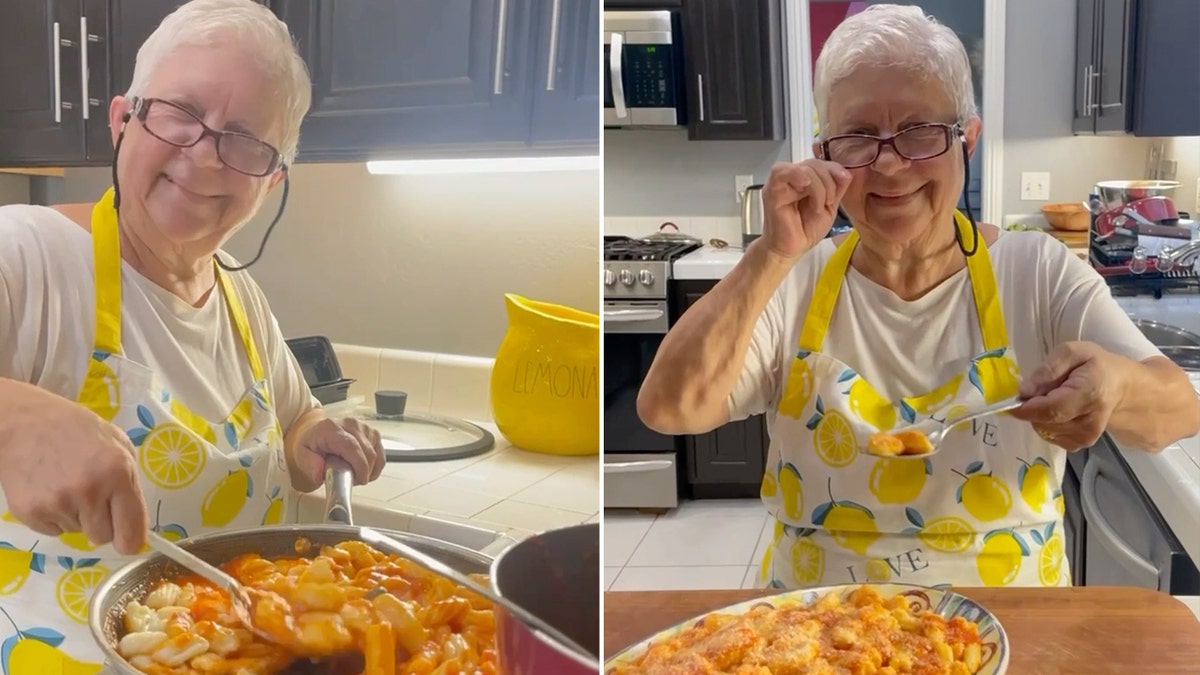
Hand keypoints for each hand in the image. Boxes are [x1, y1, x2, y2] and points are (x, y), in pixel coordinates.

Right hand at [0, 384, 147, 554]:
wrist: (24, 424)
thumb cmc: (77, 430)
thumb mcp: (118, 445)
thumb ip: (130, 483)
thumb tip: (135, 522)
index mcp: (117, 473)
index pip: (131, 532)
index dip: (131, 541)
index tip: (129, 540)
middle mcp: (88, 492)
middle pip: (103, 537)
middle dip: (102, 522)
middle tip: (93, 497)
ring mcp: (56, 504)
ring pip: (78, 533)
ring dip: (77, 516)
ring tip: (68, 485)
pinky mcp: (30, 513)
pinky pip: (53, 530)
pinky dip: (55, 516)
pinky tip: (50, 490)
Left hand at [292, 416, 384, 486]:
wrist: (317, 432)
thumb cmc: (312, 444)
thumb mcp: (302, 455)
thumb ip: (310, 464)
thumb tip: (319, 473)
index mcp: (331, 429)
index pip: (352, 447)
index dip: (360, 466)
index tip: (360, 480)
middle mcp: (350, 424)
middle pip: (367, 452)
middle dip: (363, 472)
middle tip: (351, 480)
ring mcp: (363, 427)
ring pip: (376, 454)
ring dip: (369, 470)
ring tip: (354, 473)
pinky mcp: (372, 432)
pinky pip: (380, 453)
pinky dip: (375, 466)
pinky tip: (364, 469)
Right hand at [760, 159, 853, 259]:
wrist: (791, 249)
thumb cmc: (806, 230)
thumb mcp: (829, 207)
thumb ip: (837, 188)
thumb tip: (847, 172)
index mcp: (806, 179)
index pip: (821, 163)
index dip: (835, 169)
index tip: (844, 179)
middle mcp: (792, 178)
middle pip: (813, 163)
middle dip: (828, 180)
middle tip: (829, 202)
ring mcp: (780, 183)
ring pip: (803, 167)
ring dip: (817, 184)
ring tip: (818, 206)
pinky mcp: (771, 191)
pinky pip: (782, 173)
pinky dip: (797, 174)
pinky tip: (805, 185)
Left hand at [1009, 341, 1128, 450]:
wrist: (1119, 386)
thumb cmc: (1094, 365)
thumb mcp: (1072, 352)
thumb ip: (1048, 369)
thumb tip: (1024, 391)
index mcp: (1090, 395)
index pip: (1051, 409)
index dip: (1026, 408)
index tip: (1012, 400)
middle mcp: (1090, 422)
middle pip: (1044, 421)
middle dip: (1032, 407)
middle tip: (1040, 390)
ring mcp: (1085, 437)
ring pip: (1043, 429)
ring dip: (1039, 414)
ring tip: (1054, 397)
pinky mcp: (1078, 444)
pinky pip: (1048, 435)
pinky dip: (1045, 422)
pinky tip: (1058, 409)